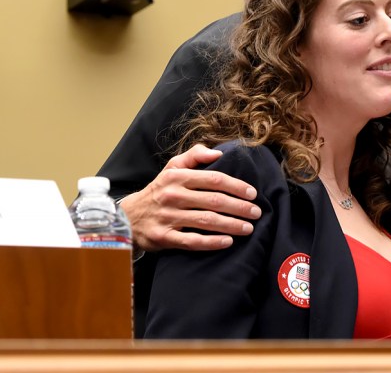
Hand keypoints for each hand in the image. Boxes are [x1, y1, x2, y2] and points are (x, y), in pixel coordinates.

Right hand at [120, 144, 258, 251]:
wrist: (127, 217)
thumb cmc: (159, 190)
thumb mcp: (171, 167)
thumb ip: (195, 156)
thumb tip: (218, 153)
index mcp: (177, 177)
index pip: (214, 179)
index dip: (236, 186)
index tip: (253, 194)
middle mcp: (173, 195)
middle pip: (214, 201)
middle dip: (239, 207)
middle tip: (257, 213)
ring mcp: (168, 217)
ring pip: (206, 221)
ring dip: (231, 225)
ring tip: (248, 228)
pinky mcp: (163, 237)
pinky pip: (191, 241)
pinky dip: (211, 242)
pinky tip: (228, 242)